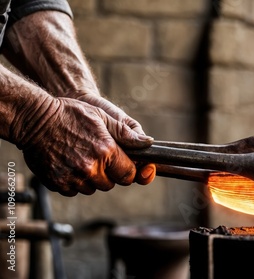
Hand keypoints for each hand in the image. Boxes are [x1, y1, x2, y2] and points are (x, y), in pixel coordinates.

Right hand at [18, 97, 153, 195]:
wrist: (34, 119)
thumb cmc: (70, 114)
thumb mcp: (102, 117)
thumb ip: (126, 133)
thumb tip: (148, 143)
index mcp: (106, 150)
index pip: (128, 174)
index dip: (126, 170)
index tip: (121, 165)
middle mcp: (91, 167)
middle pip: (110, 184)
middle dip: (108, 174)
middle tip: (96, 157)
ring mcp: (73, 177)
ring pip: (92, 188)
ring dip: (91, 179)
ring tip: (80, 158)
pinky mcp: (58, 184)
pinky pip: (74, 191)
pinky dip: (74, 182)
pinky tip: (68, 164)